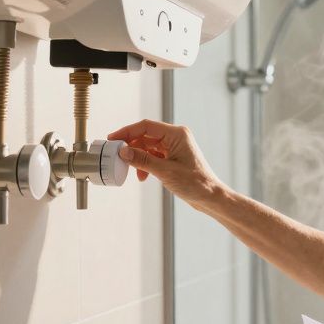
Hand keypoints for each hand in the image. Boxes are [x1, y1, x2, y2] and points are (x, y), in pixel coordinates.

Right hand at [107, 120, 226, 206]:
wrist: (210, 197)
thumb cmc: (195, 183)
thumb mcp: (165, 171)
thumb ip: (142, 160)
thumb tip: (124, 151)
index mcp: (177, 134)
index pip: (146, 126)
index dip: (127, 132)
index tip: (113, 139)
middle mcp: (176, 137)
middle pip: (146, 136)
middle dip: (132, 147)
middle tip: (118, 156)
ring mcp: (175, 147)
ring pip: (148, 147)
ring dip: (139, 158)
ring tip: (133, 170)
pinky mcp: (174, 157)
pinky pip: (154, 155)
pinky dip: (146, 164)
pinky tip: (143, 176)